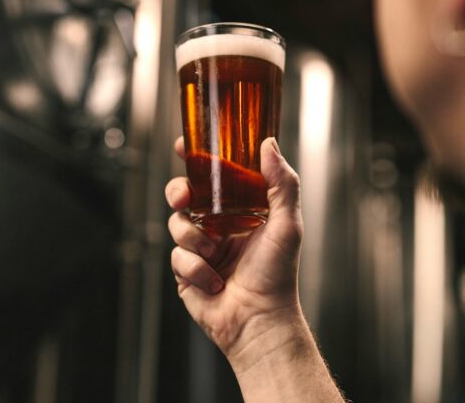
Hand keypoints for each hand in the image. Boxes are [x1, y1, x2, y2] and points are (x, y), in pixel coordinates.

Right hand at [165, 136, 304, 366]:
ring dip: (193, 238)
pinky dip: (195, 268)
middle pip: (185, 194)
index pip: (215, 175)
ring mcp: (201, 248)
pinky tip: (214, 282)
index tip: (184, 146)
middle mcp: (219, 225)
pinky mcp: (186, 271)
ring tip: (214, 254)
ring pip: (177, 224)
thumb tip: (268, 144)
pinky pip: (177, 257)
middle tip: (184, 198)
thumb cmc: (278, 274)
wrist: (259, 320)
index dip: (196, 159)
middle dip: (179, 191)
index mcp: (241, 209)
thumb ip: (281, 182)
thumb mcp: (287, 223)